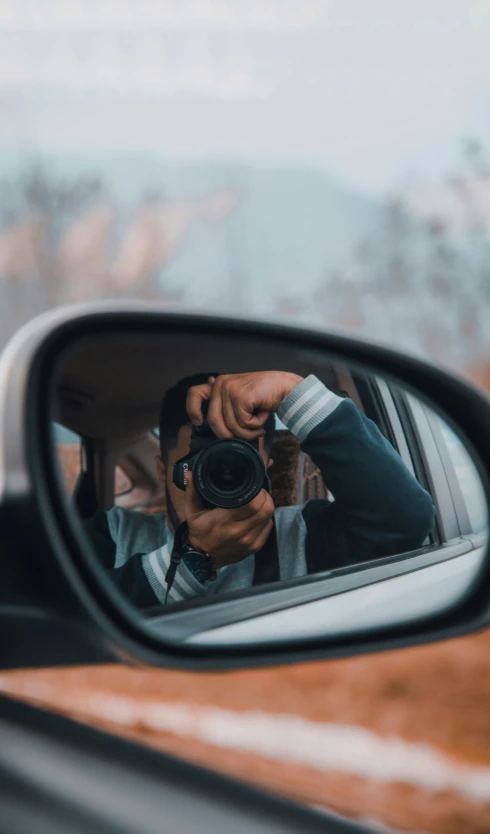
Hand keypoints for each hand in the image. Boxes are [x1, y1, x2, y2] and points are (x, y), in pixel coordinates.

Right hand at [184, 472, 274, 569]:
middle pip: (265, 509)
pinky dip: (266, 519)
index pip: (252, 503)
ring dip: (266, 507)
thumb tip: (191, 473)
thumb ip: (193, 491)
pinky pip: (268, 528)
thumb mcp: (192, 511)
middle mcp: (240, 531)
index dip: (257, 492)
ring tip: (258, 502)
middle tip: (258, 492)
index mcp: (225, 520)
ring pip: (269, 517)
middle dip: (265, 497)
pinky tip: (257, 515)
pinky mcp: (255, 547)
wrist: (201, 558)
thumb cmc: (198, 532)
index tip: (253, 486)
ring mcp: (249, 541)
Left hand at [186, 371, 302, 439]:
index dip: (193, 410)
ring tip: (258, 424)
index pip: (194, 394)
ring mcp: (229, 389)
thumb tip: (205, 418)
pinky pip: (242, 423)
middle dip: (230, 434)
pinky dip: (255, 425)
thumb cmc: (265, 397)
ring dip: (248, 431)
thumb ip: (226, 406)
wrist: (286, 388)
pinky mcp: (240, 396)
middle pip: (213, 421)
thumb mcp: (242, 400)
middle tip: (247, 434)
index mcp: (219, 384)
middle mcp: (220, 384)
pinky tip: (262, 415)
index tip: (198, 422)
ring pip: (231, 425)